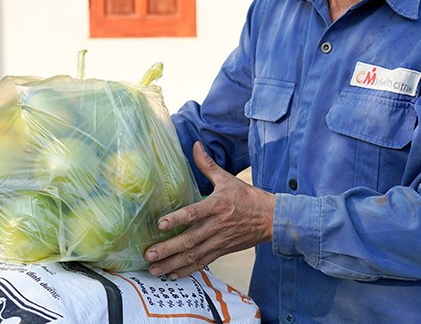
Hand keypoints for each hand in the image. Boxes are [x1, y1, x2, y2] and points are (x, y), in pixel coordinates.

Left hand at [144, 141, 274, 278]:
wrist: (271, 219)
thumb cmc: (248, 197)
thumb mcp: (228, 179)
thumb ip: (208, 165)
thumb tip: (195, 145)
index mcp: (217, 206)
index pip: (194, 213)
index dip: (178, 219)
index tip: (161, 224)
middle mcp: (216, 226)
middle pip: (190, 240)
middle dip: (168, 249)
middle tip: (149, 254)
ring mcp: (219, 241)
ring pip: (193, 256)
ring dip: (173, 264)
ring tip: (154, 269)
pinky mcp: (222, 251)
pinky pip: (202, 263)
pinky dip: (186, 271)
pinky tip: (171, 274)